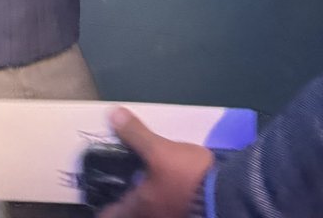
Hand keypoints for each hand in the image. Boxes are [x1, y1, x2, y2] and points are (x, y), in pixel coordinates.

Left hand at [98, 107, 212, 217]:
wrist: (224, 192)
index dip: (102, 203)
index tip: (98, 190)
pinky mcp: (184, 210)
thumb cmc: (186, 177)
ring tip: (142, 175)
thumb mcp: (159, 150)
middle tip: (120, 178)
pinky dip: (160, 194)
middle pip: (128, 210)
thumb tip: (113, 115)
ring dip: (143, 194)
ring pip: (147, 207)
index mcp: (138, 207)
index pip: (108, 213)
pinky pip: (164, 204)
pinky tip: (165, 179)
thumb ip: (136, 135)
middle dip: (124, 195)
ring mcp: (168, 215)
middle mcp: (150, 216)